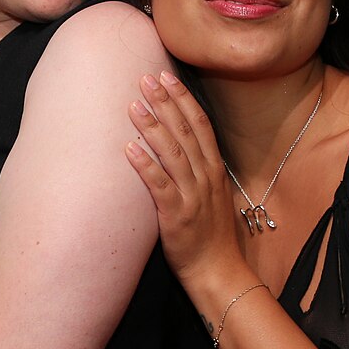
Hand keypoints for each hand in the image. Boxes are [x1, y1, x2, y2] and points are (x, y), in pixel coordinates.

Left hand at [125, 71, 247, 284]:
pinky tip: (129, 148)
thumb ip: (200, 172)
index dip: (183, 98)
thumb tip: (183, 148)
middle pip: (185, 132)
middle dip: (165, 102)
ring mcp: (193, 196)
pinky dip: (146, 165)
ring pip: (173, 153)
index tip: (167, 75)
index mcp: (215, 171)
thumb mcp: (213, 197)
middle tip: (145, 78)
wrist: (219, 272)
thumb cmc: (212, 237)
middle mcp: (206, 178)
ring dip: (152, 127)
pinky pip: (160, 186)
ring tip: (133, 104)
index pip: (200, 125)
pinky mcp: (176, 216)